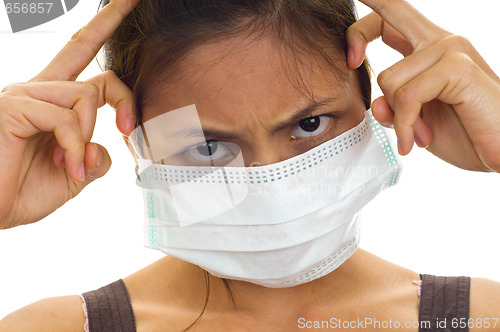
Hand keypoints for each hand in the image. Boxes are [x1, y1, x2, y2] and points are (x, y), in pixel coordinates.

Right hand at [0, 0, 139, 228]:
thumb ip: (93, 157)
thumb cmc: (18, 193)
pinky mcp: (14, 107)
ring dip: (88, 136)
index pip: (85, 61)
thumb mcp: (73, 176)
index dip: (106, 41)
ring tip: (75, 166)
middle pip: (82, 47)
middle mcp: (38, 91)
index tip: (128, 14)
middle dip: (108, 20)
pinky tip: (68, 166)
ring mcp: (24, 95)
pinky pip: (66, 118)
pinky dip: (75, 147)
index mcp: (53, 103)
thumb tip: (105, 146)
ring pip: (85, 94)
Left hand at [347, 0, 499, 171]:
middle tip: (350, 58)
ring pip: (389, 79)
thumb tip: (376, 104)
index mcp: (429, 50)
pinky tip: (419, 139)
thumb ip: (394, 109)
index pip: (393, 19)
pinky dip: (406, 124)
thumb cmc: (467, 134)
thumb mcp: (417, 122)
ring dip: (399, 118)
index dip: (363, 26)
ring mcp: (451, 50)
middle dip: (360, 28)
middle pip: (390, 14)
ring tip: (419, 134)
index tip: (348, 49)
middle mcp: (440, 42)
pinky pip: (407, 95)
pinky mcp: (458, 68)